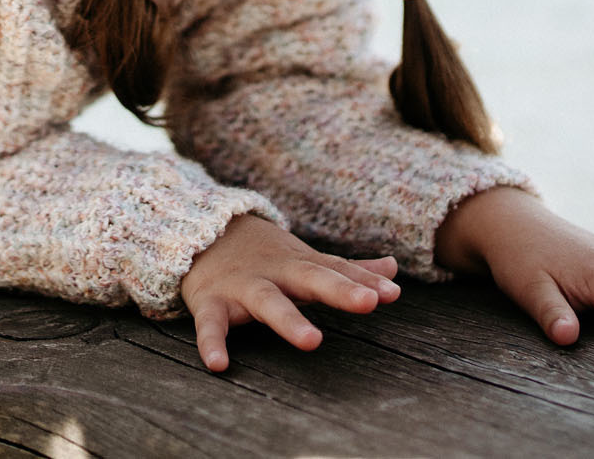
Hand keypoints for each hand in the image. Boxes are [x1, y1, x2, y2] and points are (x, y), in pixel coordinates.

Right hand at [180, 213, 401, 372]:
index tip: (393, 293)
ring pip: (267, 301)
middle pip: (310, 278)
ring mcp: (243, 287)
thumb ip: (348, 269)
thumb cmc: (263, 255)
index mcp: (300, 265)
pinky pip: (211, 324)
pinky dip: (212, 342)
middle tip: (369, 302)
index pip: (338, 271)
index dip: (365, 282)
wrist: (200, 229)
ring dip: (288, 320)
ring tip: (312, 341)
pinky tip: (219, 364)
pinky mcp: (212, 301)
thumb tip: (392, 268)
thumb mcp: (305, 258)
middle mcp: (276, 273)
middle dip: (339, 290)